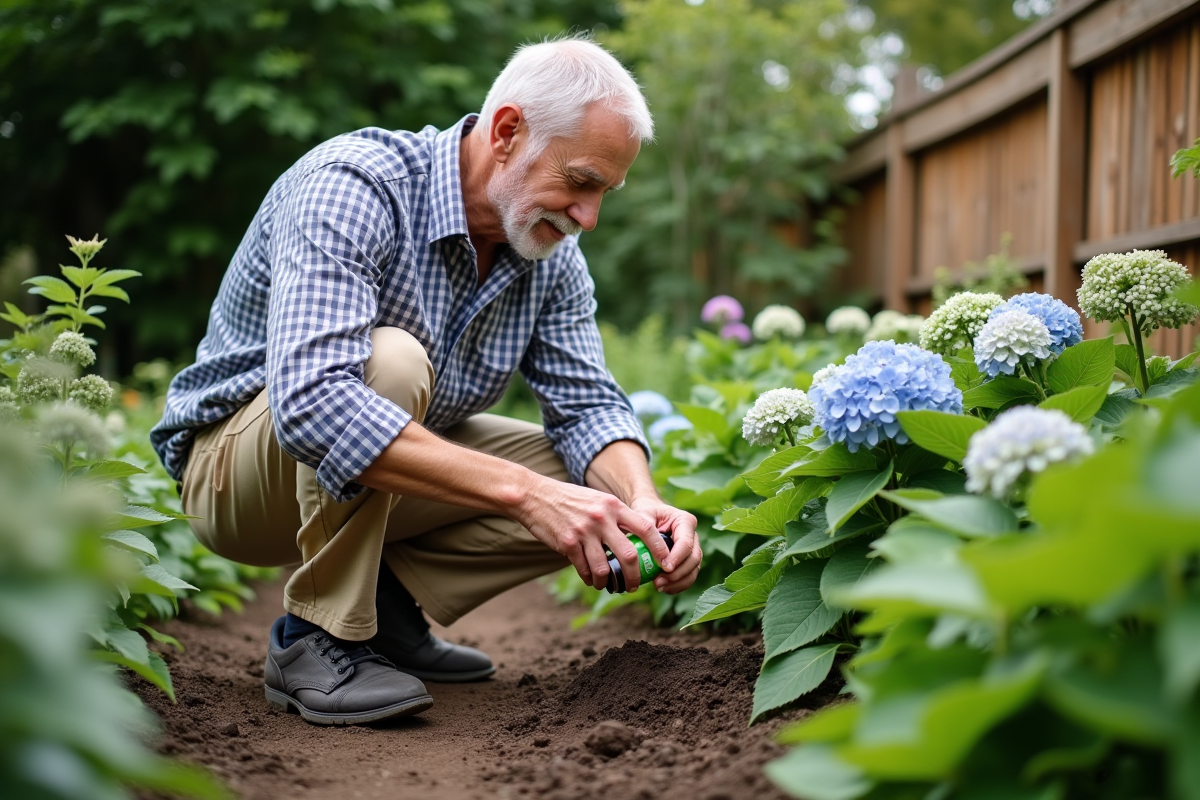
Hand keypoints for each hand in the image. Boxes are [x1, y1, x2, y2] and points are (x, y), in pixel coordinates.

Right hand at [514, 474, 659, 590]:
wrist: (535, 496)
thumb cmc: (569, 499)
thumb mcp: (597, 500)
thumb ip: (616, 516)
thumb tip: (636, 537)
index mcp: (613, 506)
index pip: (646, 528)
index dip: (659, 548)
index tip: (664, 562)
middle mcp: (601, 518)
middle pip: (629, 554)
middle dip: (635, 576)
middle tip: (635, 586)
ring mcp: (584, 532)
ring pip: (604, 568)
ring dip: (608, 582)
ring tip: (608, 586)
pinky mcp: (567, 543)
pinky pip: (584, 568)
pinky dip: (589, 578)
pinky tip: (589, 578)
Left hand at [629, 497, 701, 593]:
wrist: (649, 516)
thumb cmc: (645, 513)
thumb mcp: (643, 515)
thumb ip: (647, 528)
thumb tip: (651, 548)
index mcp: (685, 521)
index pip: (686, 542)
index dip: (677, 557)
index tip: (664, 568)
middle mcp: (693, 535)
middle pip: (693, 558)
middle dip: (678, 573)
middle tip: (659, 582)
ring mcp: (693, 549)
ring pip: (693, 570)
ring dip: (678, 582)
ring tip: (659, 586)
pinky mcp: (687, 561)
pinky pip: (688, 576)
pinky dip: (678, 585)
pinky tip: (664, 588)